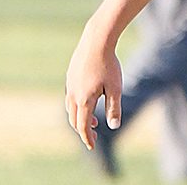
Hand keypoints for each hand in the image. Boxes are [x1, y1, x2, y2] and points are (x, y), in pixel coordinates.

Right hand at [64, 28, 122, 149]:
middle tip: (95, 137)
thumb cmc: (109, 64)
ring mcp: (70, 85)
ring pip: (70, 109)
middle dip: (83, 131)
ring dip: (80, 118)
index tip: (92, 147)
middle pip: (74, 120)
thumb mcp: (116, 88)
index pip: (83, 126)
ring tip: (94, 120)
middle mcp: (74, 94)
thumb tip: (114, 126)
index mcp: (85, 99)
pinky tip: (88, 101)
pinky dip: (77, 106)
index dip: (87, 138)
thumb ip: (114, 108)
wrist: (96, 40)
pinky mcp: (70, 76)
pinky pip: (70, 97)